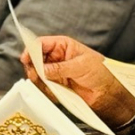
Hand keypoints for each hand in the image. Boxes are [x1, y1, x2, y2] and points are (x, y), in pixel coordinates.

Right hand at [20, 35, 134, 127]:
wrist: (108, 90)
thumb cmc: (101, 72)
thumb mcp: (81, 66)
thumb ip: (60, 68)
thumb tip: (43, 69)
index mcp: (63, 46)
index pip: (41, 43)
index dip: (31, 49)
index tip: (26, 58)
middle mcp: (56, 58)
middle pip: (34, 60)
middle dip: (33, 67)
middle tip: (38, 75)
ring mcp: (55, 72)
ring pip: (36, 74)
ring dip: (39, 80)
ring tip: (49, 84)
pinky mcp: (56, 85)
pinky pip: (43, 87)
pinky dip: (46, 90)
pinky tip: (55, 91)